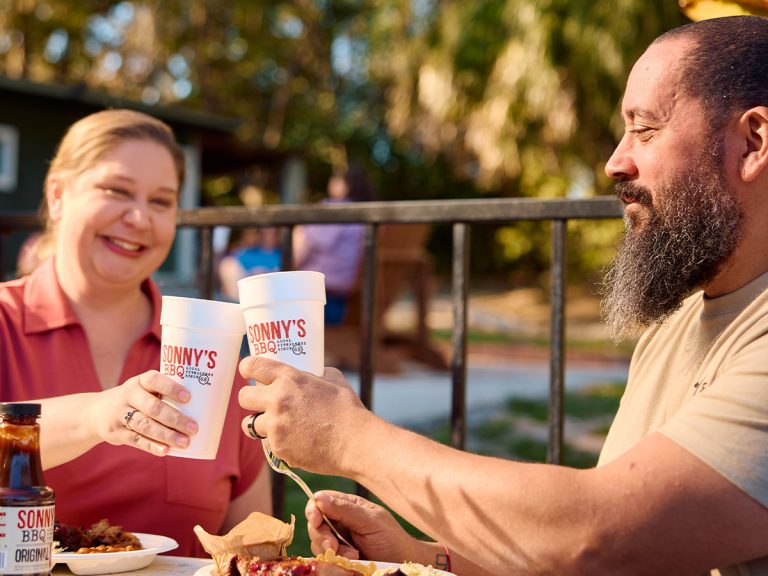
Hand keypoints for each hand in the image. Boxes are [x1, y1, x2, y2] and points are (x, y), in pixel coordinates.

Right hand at [87, 370, 197, 455]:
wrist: (96, 412)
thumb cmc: (137, 399)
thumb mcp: (145, 390)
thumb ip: (167, 394)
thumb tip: (208, 404)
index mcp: (139, 381)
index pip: (155, 380)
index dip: (171, 388)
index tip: (189, 398)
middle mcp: (128, 395)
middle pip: (153, 407)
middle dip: (175, 418)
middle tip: (194, 428)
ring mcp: (120, 415)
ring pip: (145, 425)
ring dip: (167, 435)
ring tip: (186, 442)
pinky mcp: (116, 433)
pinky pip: (136, 440)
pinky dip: (152, 446)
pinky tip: (166, 451)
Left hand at [237, 356, 374, 474]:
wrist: (355, 442)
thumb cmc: (348, 409)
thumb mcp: (333, 379)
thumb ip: (314, 374)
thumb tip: (309, 372)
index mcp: (289, 378)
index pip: (253, 366)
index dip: (247, 367)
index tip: (247, 370)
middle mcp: (277, 400)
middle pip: (243, 396)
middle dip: (250, 398)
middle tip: (261, 401)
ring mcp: (275, 426)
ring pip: (250, 424)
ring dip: (260, 423)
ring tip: (276, 425)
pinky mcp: (278, 448)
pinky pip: (268, 443)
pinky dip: (278, 442)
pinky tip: (295, 440)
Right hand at [306, 491, 418, 562]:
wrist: (401, 562)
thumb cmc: (391, 538)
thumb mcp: (371, 521)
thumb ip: (346, 510)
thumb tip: (320, 498)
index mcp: (348, 505)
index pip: (320, 500)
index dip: (314, 509)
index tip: (316, 520)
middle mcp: (340, 520)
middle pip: (315, 523)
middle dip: (322, 536)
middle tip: (333, 547)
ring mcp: (338, 539)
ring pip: (318, 541)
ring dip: (331, 550)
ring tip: (352, 555)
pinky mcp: (338, 555)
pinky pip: (324, 556)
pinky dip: (334, 559)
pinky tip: (350, 560)